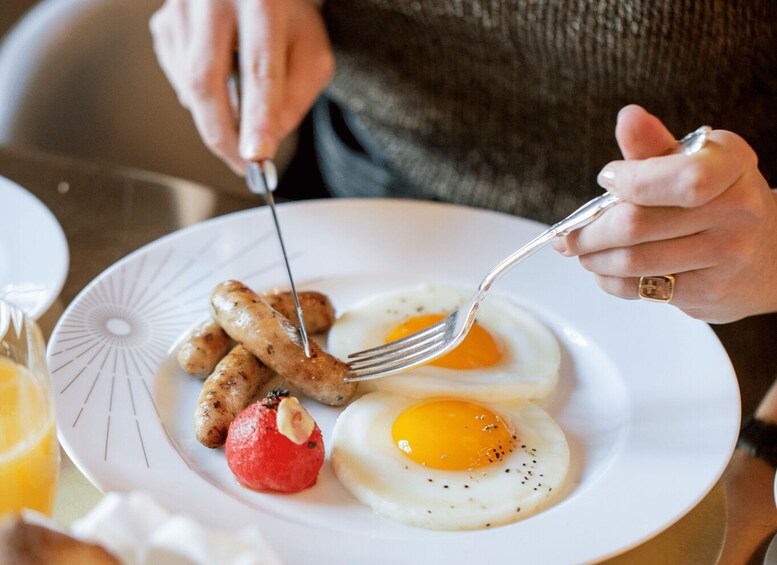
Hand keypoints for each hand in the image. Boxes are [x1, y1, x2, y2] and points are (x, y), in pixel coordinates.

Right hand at [149, 0, 333, 172]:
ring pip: (190, 86)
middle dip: (224, 135)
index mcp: (261, 1)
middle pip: (207, 81)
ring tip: (241, 111)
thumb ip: (296, 97)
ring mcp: (181, 10)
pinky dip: (202, 98)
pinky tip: (221, 83)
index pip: (259, 68)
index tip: (256, 154)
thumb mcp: (310, 51)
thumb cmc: (285, 16)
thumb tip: (267, 140)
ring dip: (216, 116)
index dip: (256, 116)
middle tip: (242, 164)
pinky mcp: (163, 25)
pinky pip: (180, 82)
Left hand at [555, 105, 776, 322]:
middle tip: (568, 235)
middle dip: (591, 231)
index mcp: (731, 164)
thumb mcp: (694, 163)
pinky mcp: (710, 292)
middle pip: (640, 223)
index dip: (632, 181)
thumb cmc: (719, 202)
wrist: (768, 257)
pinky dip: (611, 281)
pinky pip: (643, 289)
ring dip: (594, 258)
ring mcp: (727, 255)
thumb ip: (654, 146)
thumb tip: (628, 118)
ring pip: (635, 260)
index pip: (682, 177)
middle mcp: (738, 209)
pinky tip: (604, 272)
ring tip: (582, 252)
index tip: (606, 180)